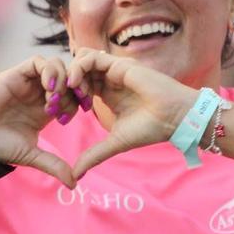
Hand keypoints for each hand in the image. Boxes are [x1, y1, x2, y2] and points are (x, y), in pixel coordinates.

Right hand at [0, 56, 82, 188]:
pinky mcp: (15, 74)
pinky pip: (37, 62)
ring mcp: (28, 82)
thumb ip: (53, 165)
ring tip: (54, 99)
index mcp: (45, 109)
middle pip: (68, 77)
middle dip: (75, 88)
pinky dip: (48, 70)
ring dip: (62, 80)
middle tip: (69, 104)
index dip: (77, 102)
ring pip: (56, 66)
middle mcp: (38, 93)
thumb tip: (74, 184)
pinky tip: (48, 88)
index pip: (72, 96)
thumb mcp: (30, 155)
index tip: (71, 117)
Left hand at [62, 48, 198, 180]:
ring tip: (68, 91)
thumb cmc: (150, 130)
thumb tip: (75, 176)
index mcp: (107, 94)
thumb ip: (94, 155)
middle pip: (77, 72)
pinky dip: (79, 67)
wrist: (174, 119)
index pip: (79, 86)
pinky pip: (91, 57)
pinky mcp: (119, 64)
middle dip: (63, 84)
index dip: (67, 97)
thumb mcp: (115, 143)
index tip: (62, 114)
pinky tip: (75, 84)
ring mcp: (113, 70)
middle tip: (58, 100)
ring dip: (70, 74)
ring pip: (81, 61)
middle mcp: (109, 80)